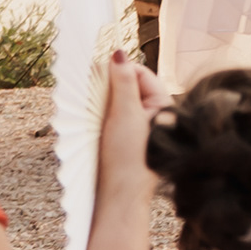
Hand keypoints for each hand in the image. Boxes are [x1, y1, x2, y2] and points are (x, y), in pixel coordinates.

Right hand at [99, 48, 160, 180]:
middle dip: (108, 85)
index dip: (119, 69)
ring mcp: (141, 127)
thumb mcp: (125, 115)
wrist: (120, 196)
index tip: (96, 69)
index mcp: (163, 105)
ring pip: (118, 102)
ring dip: (102, 100)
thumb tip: (118, 53)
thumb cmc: (128, 157)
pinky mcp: (127, 139)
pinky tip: (90, 119)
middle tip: (88, 85)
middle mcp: (155, 114)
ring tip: (87, 104)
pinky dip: (101, 114)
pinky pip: (113, 117)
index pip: (141, 73)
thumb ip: (122, 83)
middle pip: (129, 86)